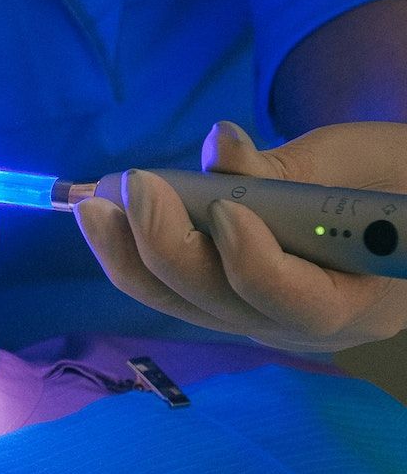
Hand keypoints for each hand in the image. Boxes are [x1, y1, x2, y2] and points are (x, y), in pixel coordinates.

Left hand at [74, 119, 406, 350]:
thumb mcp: (358, 166)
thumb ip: (290, 168)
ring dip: (134, 255)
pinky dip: (141, 253)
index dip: (255, 262)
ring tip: (95, 208)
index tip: (227, 210)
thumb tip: (218, 146)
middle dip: (168, 249)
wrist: (396, 202)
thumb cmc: (392, 178)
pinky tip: (109, 219)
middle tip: (134, 188)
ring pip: (187, 305)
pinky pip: (179, 289)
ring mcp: (261, 318)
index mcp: (358, 302)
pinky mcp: (231, 298)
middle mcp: (302, 327)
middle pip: (223, 306)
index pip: (298, 303)